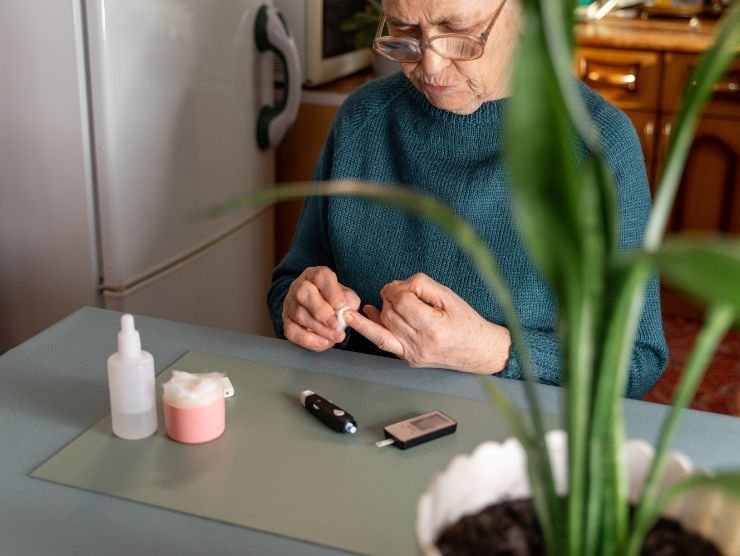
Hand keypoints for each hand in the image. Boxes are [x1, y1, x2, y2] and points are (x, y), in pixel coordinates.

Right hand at [282, 266, 360, 351]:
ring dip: (319, 329)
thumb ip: (349, 301)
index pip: (320, 276)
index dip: (332, 292)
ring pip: (299, 315)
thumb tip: (348, 310)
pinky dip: (309, 340)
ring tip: (336, 336)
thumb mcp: (345, 295)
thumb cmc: (332, 299)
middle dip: (321, 312)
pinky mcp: (286, 321)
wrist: (316, 307)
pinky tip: (324, 343)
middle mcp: (299, 286)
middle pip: (303, 294)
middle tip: (336, 324)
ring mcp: (290, 304)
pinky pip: (292, 332)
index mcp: (315, 275)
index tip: (342, 306)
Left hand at [343, 273, 510, 372]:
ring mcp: (412, 355)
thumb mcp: (448, 296)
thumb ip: (421, 286)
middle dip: (389, 297)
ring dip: (383, 309)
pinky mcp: (407, 359)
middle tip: (398, 290)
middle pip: (390, 313)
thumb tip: (396, 286)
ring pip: (384, 326)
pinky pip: (383, 342)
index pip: (402, 301)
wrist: (478, 350)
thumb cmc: (466, 322)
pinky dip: (370, 328)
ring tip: (389, 299)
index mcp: (433, 328)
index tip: (402, 285)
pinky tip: (361, 316)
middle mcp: (420, 344)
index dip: (397, 289)